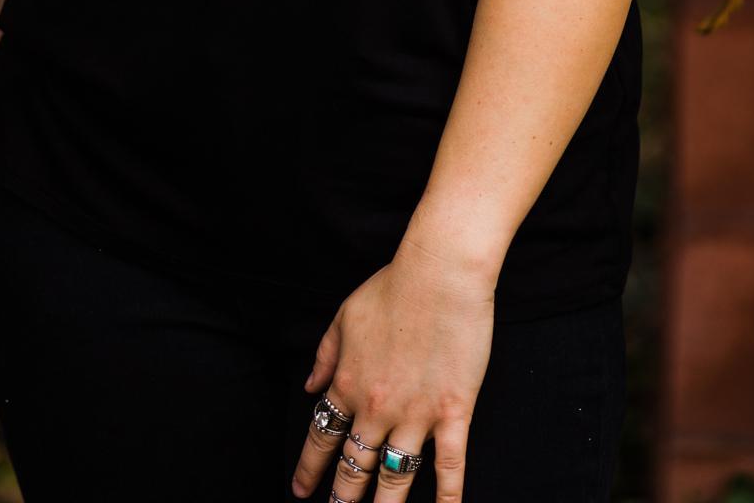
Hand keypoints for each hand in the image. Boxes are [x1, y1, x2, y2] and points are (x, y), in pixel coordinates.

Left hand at [290, 237, 494, 502]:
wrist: (440, 272)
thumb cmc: (394, 285)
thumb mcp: (346, 314)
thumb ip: (325, 355)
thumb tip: (309, 387)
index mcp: (348, 382)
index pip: (322, 436)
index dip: (309, 467)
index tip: (300, 491)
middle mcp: (376, 407)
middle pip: (354, 465)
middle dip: (342, 497)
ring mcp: (415, 415)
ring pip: (394, 477)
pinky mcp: (453, 414)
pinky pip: (449, 467)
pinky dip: (447, 497)